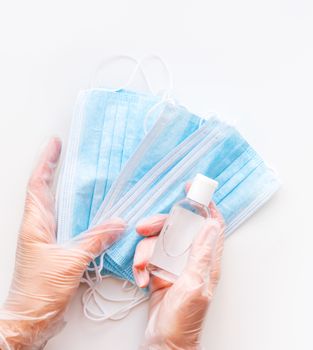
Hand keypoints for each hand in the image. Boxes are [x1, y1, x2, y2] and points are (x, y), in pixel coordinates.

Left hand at [0, 138, 126, 349]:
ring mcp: (47, 239)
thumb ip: (94, 241)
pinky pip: (69, 225)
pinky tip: (92, 214)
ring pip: (57, 208)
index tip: (54, 145)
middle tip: (67, 154)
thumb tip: (116, 223)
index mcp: (35, 225)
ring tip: (81, 177)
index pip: (38, 185)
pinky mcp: (57, 250)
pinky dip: (79, 214)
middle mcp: (39, 228)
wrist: (31, 317)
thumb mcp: (69, 262)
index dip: (45, 163)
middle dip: (53, 170)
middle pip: (45, 191)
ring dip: (66, 191)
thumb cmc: (38, 291)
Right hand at [133, 204, 223, 349]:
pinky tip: (142, 280)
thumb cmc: (183, 322)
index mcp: (207, 261)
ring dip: (146, 252)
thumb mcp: (193, 285)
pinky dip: (142, 266)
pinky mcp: (160, 274)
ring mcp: (175, 266)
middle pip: (179, 229)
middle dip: (160, 226)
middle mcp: (192, 260)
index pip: (211, 225)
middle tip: (144, 228)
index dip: (205, 205)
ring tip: (143, 269)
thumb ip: (200, 254)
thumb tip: (210, 224)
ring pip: (159, 242)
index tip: (193, 189)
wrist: (163, 344)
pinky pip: (148, 258)